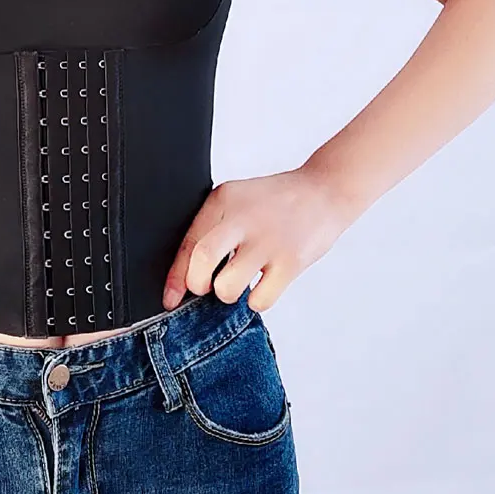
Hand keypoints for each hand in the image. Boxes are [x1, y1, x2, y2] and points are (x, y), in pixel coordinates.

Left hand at [162, 167, 352, 312]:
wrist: (324, 192)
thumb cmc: (274, 204)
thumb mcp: (238, 201)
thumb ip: (213, 229)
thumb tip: (186, 277)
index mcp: (222, 200)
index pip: (188, 242)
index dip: (175, 277)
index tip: (170, 298)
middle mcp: (243, 218)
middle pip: (203, 259)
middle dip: (196, 285)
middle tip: (206, 288)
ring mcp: (269, 240)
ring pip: (228, 286)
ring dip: (228, 295)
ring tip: (239, 283)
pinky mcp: (292, 261)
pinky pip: (260, 300)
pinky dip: (257, 301)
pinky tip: (264, 285)